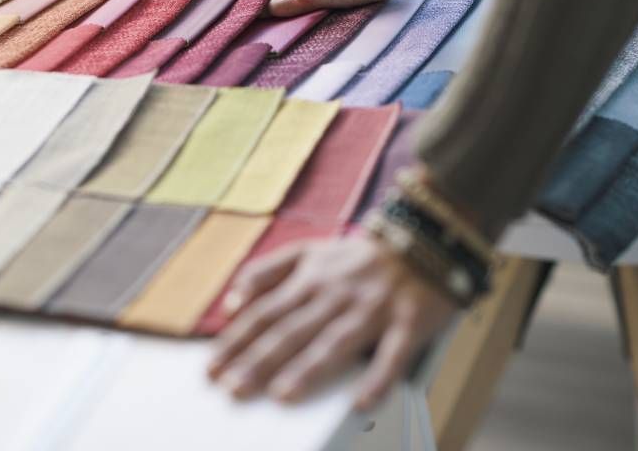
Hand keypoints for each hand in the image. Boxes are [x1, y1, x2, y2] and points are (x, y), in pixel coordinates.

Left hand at [207, 233, 457, 410]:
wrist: (425, 235)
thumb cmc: (361, 255)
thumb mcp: (308, 250)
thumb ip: (266, 272)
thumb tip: (231, 302)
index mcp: (310, 279)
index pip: (264, 314)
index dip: (237, 341)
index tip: (212, 368)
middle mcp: (336, 295)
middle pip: (293, 330)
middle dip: (260, 360)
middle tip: (233, 389)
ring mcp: (373, 309)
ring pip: (336, 341)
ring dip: (308, 368)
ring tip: (282, 394)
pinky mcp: (409, 321)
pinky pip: (393, 353)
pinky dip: (379, 377)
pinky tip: (362, 402)